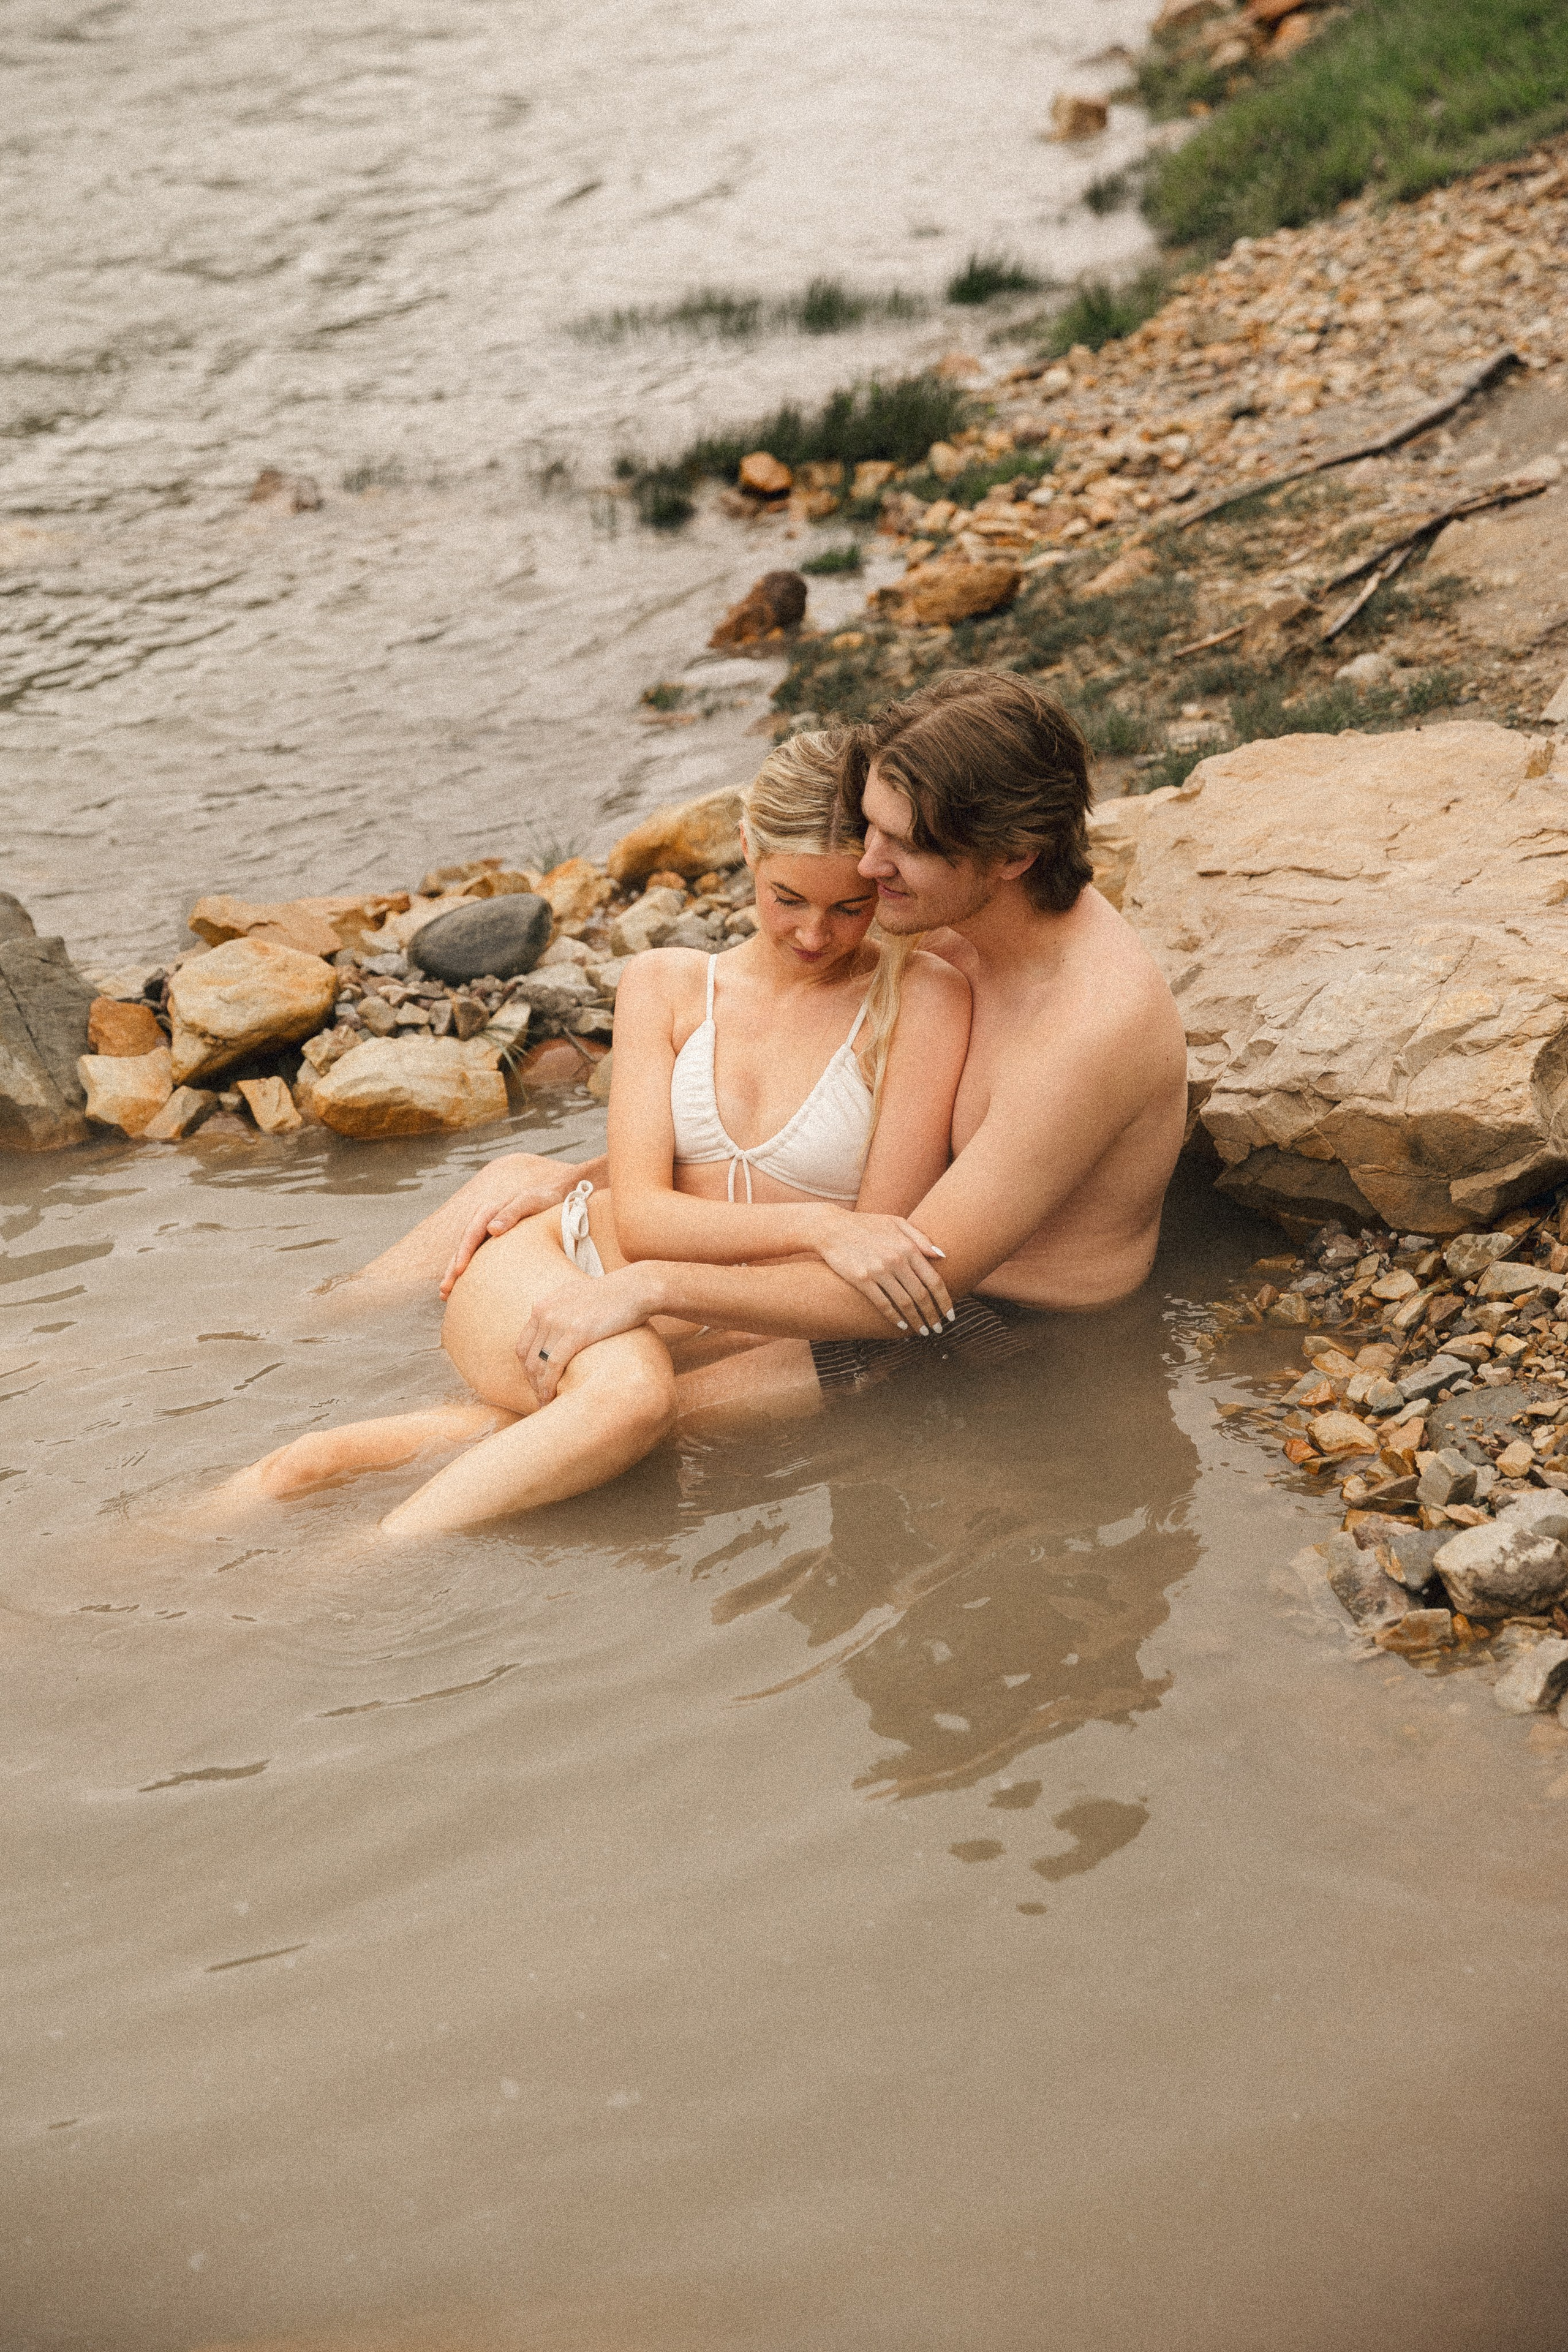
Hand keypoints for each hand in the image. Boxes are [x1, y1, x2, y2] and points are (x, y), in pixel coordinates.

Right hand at [440, 1185, 565, 1297]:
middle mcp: (482, 1223)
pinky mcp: (492, 1244)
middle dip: (452, 1269)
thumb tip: (492, 1229)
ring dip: (455, 1274)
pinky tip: (462, 1289)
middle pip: (464, 1248)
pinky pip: (477, 1259)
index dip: (463, 1253)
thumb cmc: (542, 1200)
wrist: (551, 1197)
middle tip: (445, 1291)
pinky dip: (468, 1273)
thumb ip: (511, 1213)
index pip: (472, 1234)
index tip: (459, 1271)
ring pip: (467, 1255)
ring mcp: (485, 1234)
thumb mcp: (529, 1202)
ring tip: (445, 1295)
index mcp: (488, 1211)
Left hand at [516, 1268, 660, 1401]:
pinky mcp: (575, 1333)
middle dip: (532, 1381)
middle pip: (528, 1357)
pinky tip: (552, 1397)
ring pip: (538, 1364)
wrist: (634, 1289)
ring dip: (539, 1387)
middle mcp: (545, 1312)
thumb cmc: (612, 1296)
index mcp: (543, 1305)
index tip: (537, 1383)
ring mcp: (558, 1322)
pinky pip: (553, 1365)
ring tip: (546, 1402)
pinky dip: (549, 1385)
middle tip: (541, 1398)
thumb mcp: (576, 1297)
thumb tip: (557, 1331)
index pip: (523, 1345)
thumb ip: (560, 1312)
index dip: (527, 1369)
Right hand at [813, 1212, 952, 1335]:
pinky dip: (894, 1317)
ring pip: (905, 1303)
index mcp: (908, 1247)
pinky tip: (900, 1325)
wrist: (831, 1227)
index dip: (945, 1301)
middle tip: (938, 1329)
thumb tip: (942, 1256)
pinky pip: (882, 1304)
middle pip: (922, 1295)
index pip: (934, 1280)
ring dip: (916, 1320)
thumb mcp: (896, 1222)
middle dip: (933, 1315)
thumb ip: (920, 1238)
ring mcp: (878, 1270)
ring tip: (922, 1331)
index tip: (950, 1315)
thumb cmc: (865, 1224)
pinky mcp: (861, 1279)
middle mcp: (896, 1259)